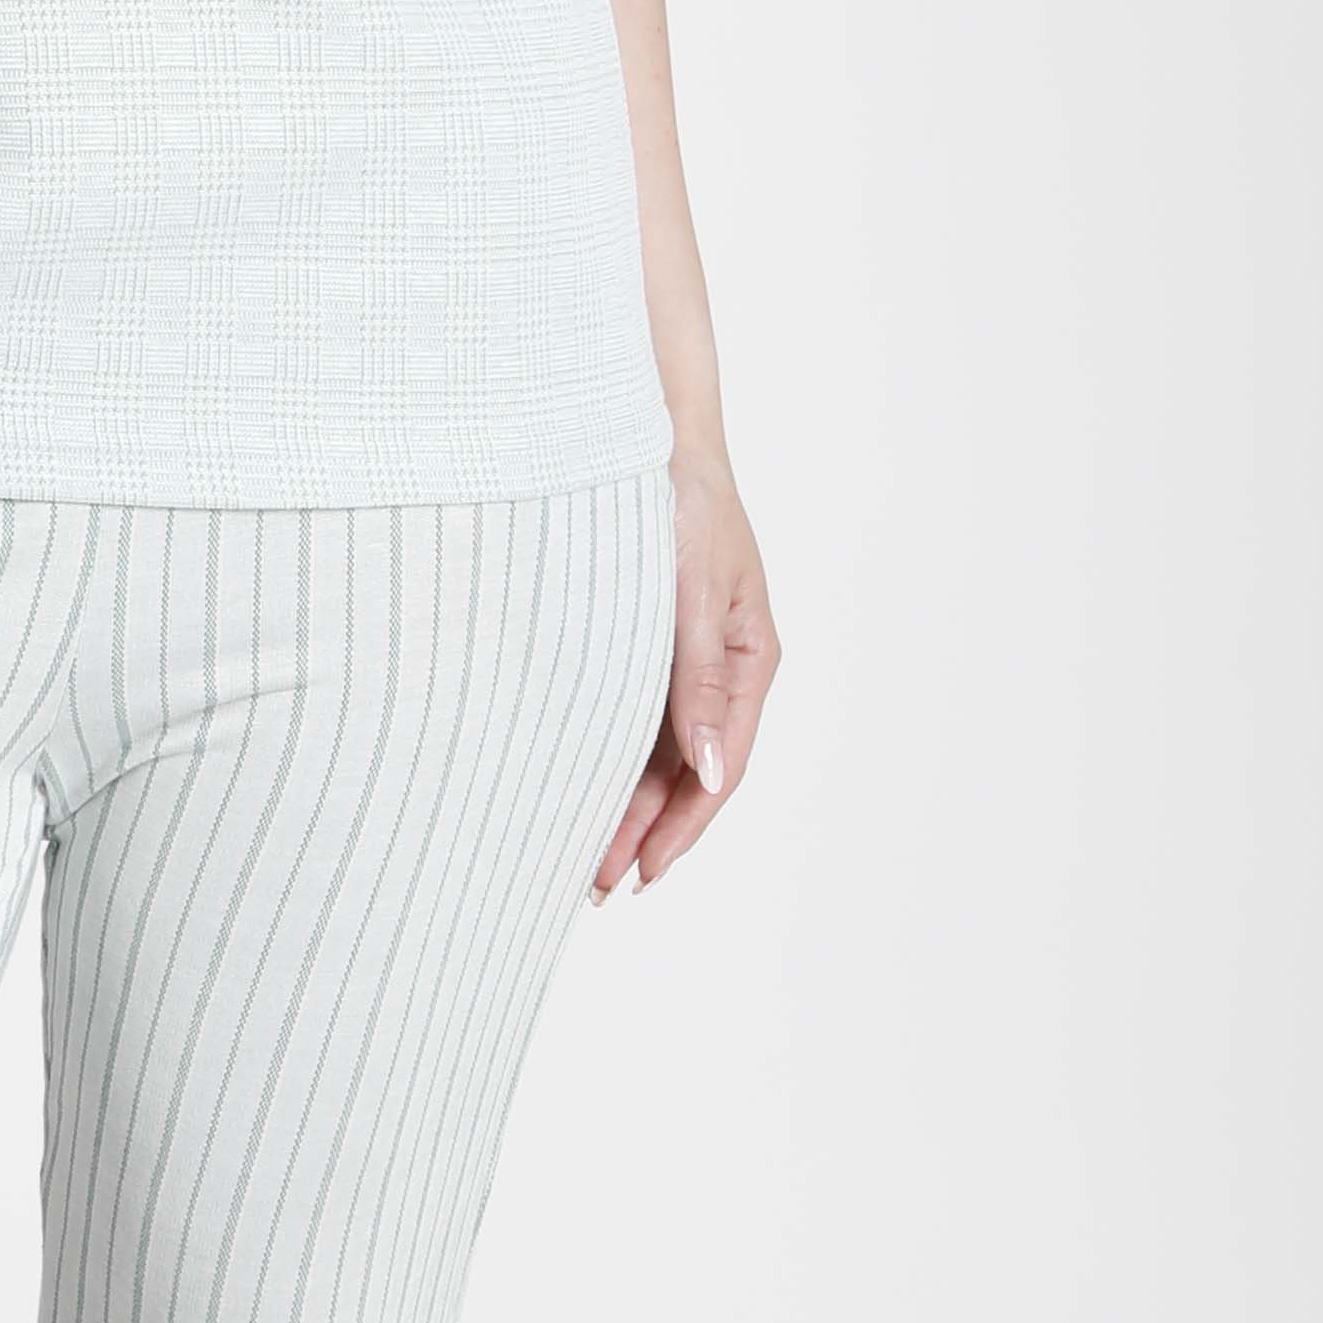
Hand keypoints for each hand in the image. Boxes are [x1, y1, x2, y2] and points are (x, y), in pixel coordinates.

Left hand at [595, 443, 777, 895]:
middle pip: (686, 772)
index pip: (722, 766)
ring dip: (621, 806)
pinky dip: (605, 760)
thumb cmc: (679, 500)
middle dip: (644, 832)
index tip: (644, 873)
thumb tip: (713, 771)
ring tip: (579, 863)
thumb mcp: (690, 590)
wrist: (646, 434)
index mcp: (750, 658)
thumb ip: (699, 682)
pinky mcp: (645, 645)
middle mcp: (719, 668)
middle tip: (595, 887)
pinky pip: (629, 719)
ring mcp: (681, 660)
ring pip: (654, 753)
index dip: (684, 827)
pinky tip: (572, 792)